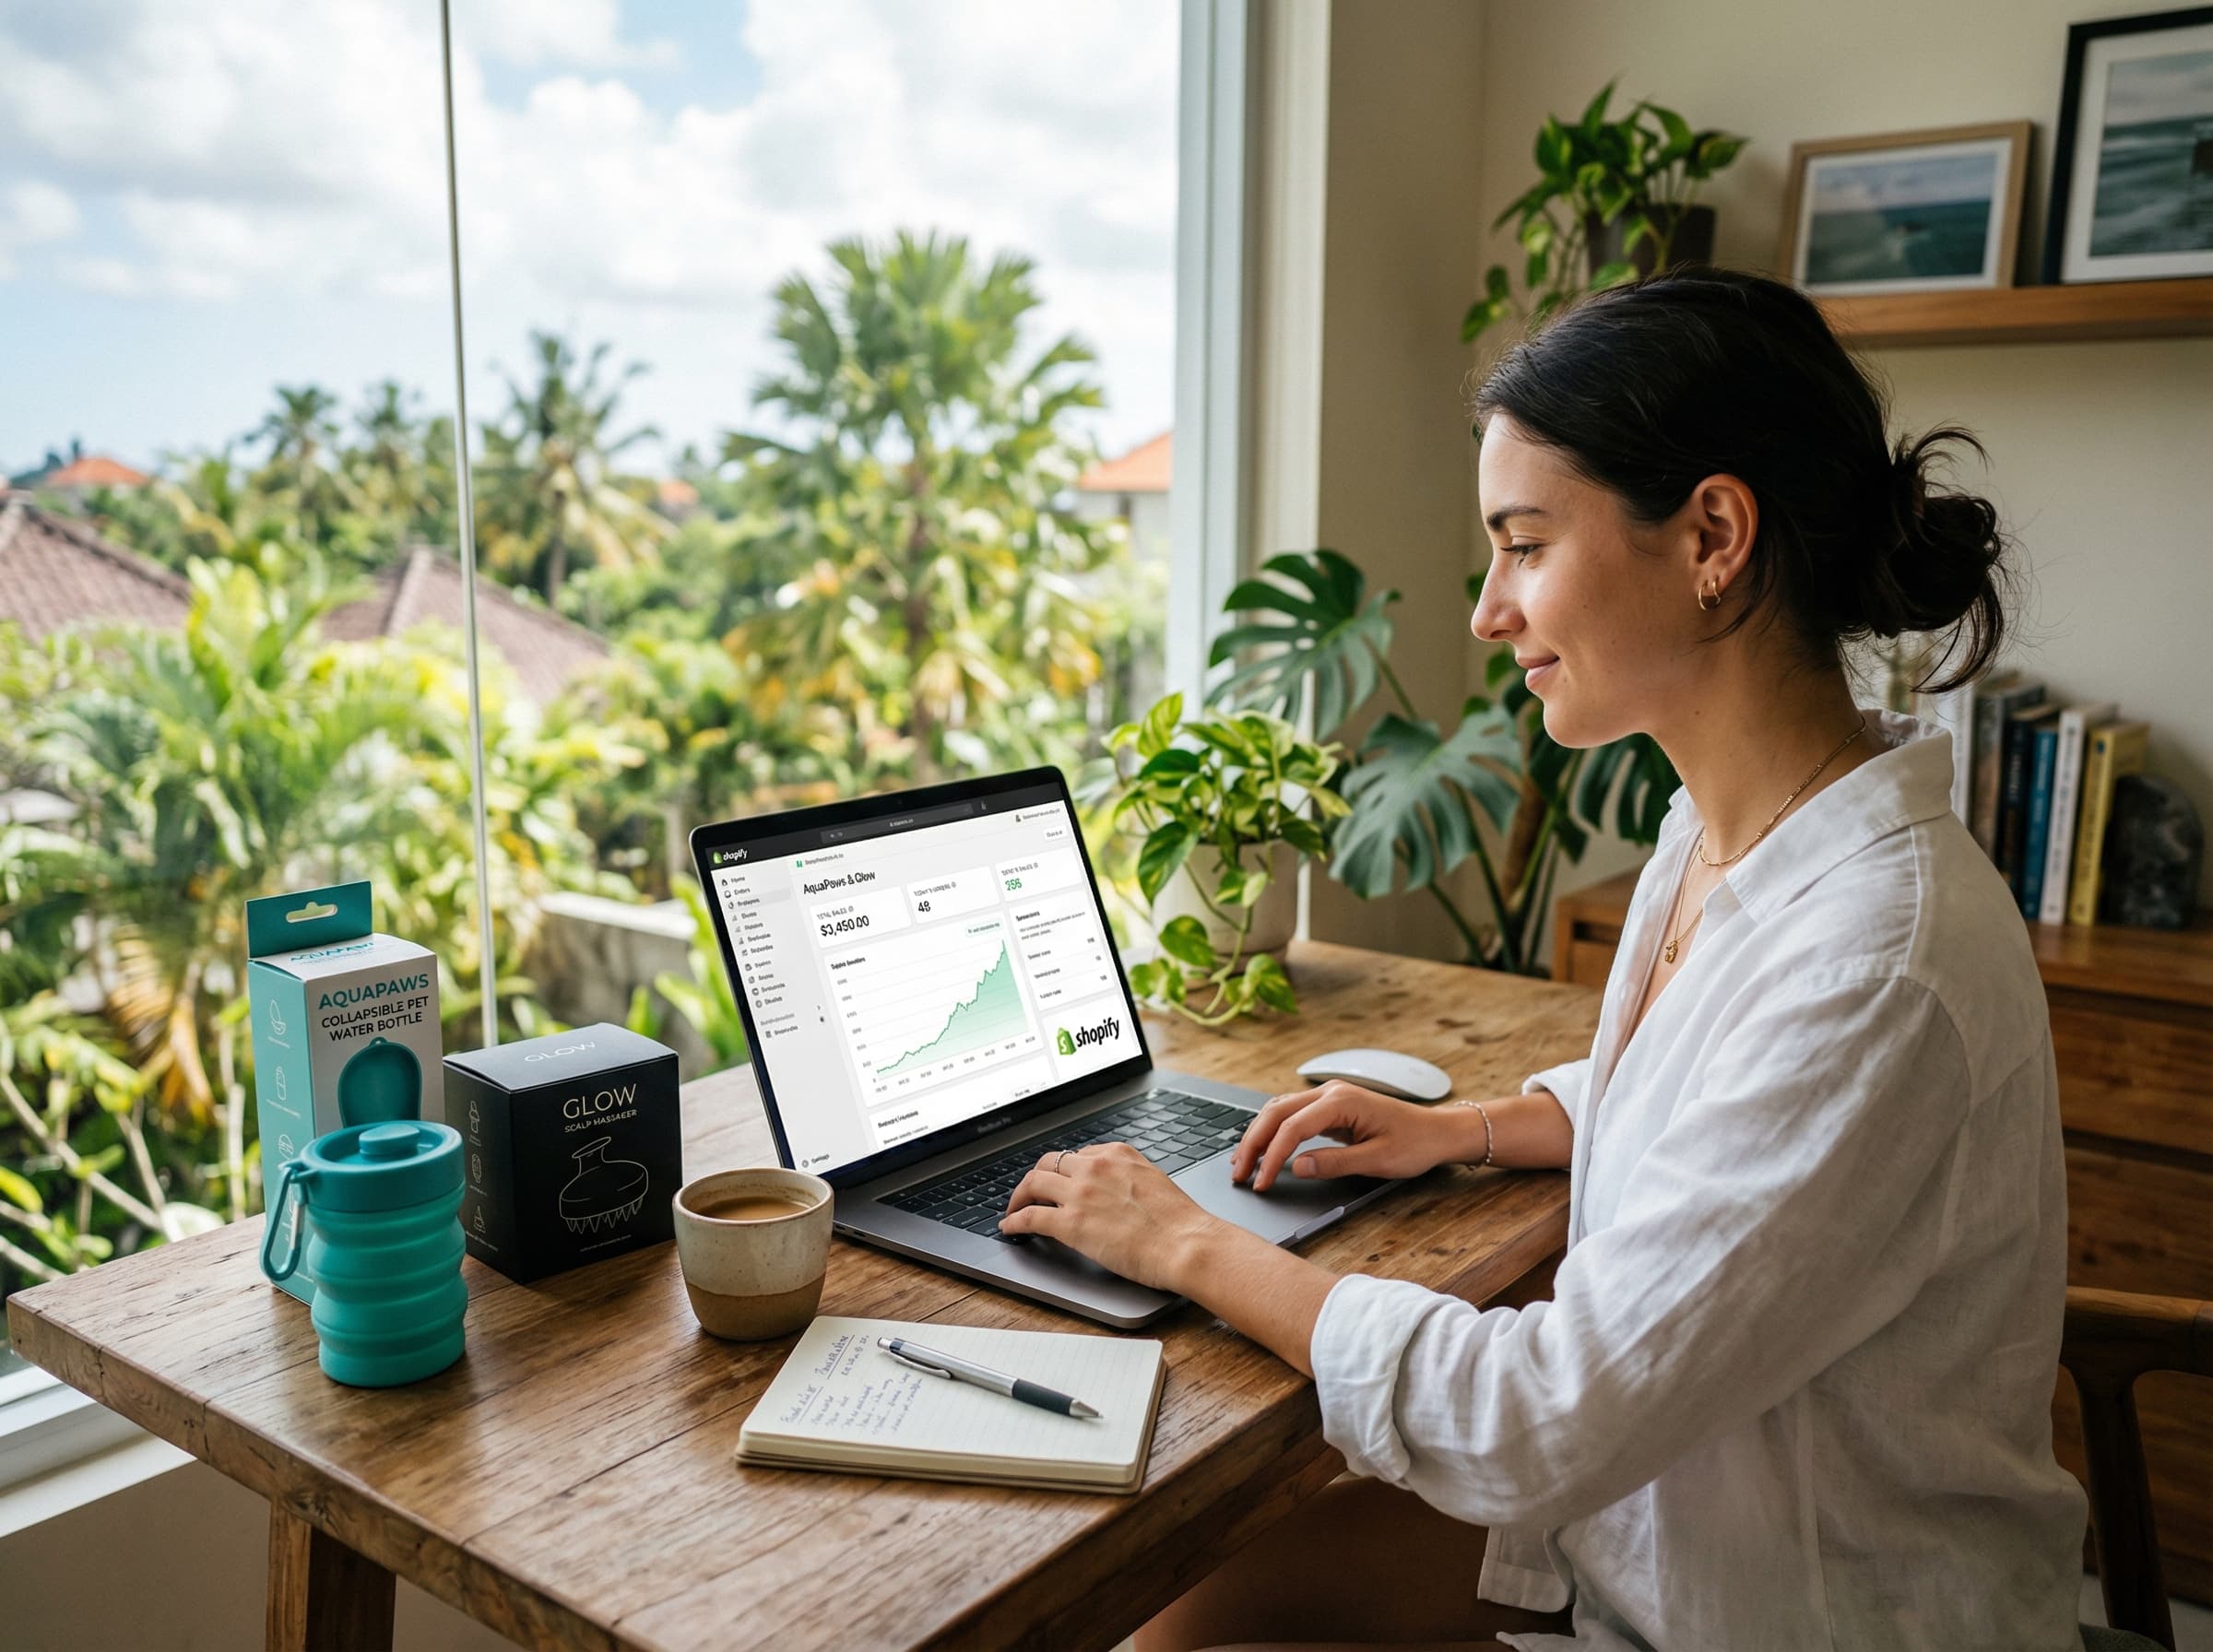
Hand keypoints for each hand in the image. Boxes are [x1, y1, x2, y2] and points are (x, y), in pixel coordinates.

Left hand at [1001, 1143, 1222, 1291]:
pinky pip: (1030, 1217)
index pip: (1078, 1155)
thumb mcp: (1153, 1181)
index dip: (1064, 1170)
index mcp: (1117, 1154)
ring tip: (1014, 1208)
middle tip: (1030, 1192)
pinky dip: (1014, 1221)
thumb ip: (1128, 1177)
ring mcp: (1080, 1194)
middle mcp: (1095, 1167)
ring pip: (1033, 1183)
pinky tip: (1010, 1227)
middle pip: (1049, 1163)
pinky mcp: (1070, 1224)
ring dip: (1019, 1196)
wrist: (1186, 1244)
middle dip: (1036, 1177)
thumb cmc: (1179, 1222)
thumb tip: (1115, 1190)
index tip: (1059, 1181)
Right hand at [1230, 1081, 1452, 1190]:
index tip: (1261, 1183)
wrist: (1436, 1131)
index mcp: (1341, 1101)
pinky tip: (1263, 1148)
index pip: (1292, 1128)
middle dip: (1253, 1143)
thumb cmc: (1414, 1144)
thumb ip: (1334, 1162)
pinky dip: (1272, 1131)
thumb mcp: (1377, 1160)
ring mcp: (1328, 1096)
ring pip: (1279, 1110)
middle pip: (1276, 1113)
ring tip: (1242, 1164)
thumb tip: (1296, 1167)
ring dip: (1258, 1135)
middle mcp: (1330, 1092)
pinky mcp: (1329, 1107)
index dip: (1271, 1157)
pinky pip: (1291, 1114)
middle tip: (1238, 1174)